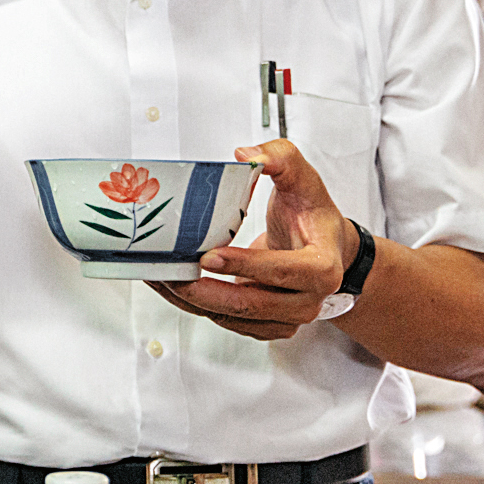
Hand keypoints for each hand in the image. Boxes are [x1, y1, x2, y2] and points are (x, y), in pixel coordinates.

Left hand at [154, 139, 352, 339]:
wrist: (324, 248)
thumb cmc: (312, 216)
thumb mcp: (304, 180)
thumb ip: (282, 159)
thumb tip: (248, 156)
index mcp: (323, 267)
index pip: (284, 271)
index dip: (246, 265)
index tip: (209, 256)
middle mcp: (308, 301)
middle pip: (250, 304)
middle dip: (203, 291)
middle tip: (169, 270)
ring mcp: (287, 319)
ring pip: (231, 318)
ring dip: (190, 301)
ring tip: (159, 276)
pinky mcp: (266, 327)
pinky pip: (226, 323)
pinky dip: (195, 307)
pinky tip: (171, 287)